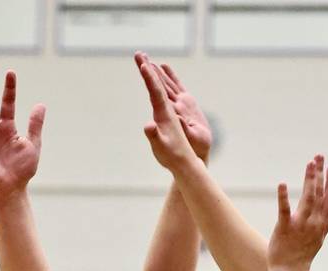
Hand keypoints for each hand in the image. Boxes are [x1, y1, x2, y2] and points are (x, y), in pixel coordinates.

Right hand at [135, 53, 199, 171]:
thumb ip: (159, 136)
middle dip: (149, 68)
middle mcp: (174, 107)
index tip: (143, 65)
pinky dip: (166, 78)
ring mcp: (177, 107)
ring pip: (165, 84)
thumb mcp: (165, 148)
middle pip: (160, 83)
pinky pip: (171, 89)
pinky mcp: (178, 109)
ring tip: (145, 58)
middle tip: (138, 53)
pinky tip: (162, 68)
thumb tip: (153, 125)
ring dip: (155, 70)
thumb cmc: (174, 157)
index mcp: (169, 114)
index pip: (158, 92)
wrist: (189, 160)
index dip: (150, 79)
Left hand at [268, 155, 327, 270]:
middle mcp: (313, 223)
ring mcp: (300, 226)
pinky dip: (284, 197)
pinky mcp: (284, 229)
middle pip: (319, 194)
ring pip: (307, 199)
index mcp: (321, 224)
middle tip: (320, 156)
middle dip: (321, 174)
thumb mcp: (320, 237)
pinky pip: (284, 211)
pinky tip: (282, 183)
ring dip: (309, 180)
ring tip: (310, 164)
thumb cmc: (303, 256)